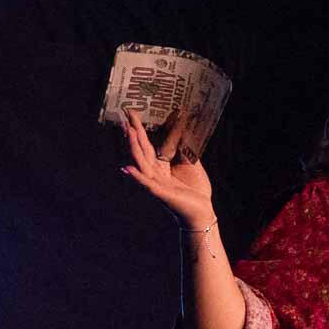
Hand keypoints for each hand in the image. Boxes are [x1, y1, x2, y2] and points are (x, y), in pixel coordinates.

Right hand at [119, 107, 214, 227]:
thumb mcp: (191, 167)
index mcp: (160, 168)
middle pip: (141, 151)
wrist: (202, 214)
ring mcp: (156, 185)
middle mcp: (154, 175)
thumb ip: (184, 152)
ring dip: (134, 148)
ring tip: (129, 132)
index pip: (147, 146)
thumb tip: (183, 133)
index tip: (132, 114)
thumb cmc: (195, 193)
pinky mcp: (162, 195)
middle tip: (126, 115)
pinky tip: (128, 168)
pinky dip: (137, 177)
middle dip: (133, 133)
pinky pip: (147, 184)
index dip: (140, 130)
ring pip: (142, 163)